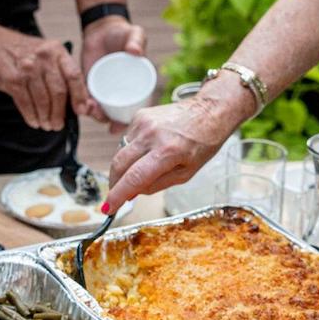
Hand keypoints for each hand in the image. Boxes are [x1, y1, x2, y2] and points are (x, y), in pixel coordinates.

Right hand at [0, 26, 86, 132]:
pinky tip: (34, 121)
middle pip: (59, 92)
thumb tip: (73, 98)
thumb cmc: (16, 49)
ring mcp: (28, 68)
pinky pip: (26, 103)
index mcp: (56, 50)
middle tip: (58, 124)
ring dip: (45, 117)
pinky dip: (31, 116)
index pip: (74, 75)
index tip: (81, 110)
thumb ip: (58, 71)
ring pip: (43, 101)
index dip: (80, 96)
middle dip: (60, 113)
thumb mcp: (43, 52)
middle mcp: (44, 58)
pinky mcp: (13, 79)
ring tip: (46, 124)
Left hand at [81, 16, 146, 129]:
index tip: (122, 125)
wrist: (102, 30)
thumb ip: (136, 41)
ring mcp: (106, 91)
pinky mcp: (91, 87)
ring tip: (90, 108)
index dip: (131, 120)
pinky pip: (88, 100)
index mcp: (137, 86)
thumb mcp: (134, 34)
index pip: (137, 108)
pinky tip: (82, 105)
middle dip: (112, 121)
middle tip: (103, 117)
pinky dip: (85, 106)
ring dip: (97, 115)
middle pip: (119, 114)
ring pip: (103, 111)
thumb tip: (136, 51)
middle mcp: (122, 93)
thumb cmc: (123, 33)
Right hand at [105, 87, 247, 209]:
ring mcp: (144, 122)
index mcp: (168, 152)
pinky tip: (147, 150)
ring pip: (121, 152)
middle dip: (114, 183)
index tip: (108, 208)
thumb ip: (156, 185)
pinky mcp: (140, 115)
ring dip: (125, 166)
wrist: (209, 111)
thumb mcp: (185, 174)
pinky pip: (127, 140)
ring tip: (142, 168)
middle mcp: (152, 135)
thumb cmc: (202, 144)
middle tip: (117, 194)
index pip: (134, 178)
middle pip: (119, 164)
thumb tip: (131, 194)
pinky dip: (132, 151)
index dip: (118, 195)